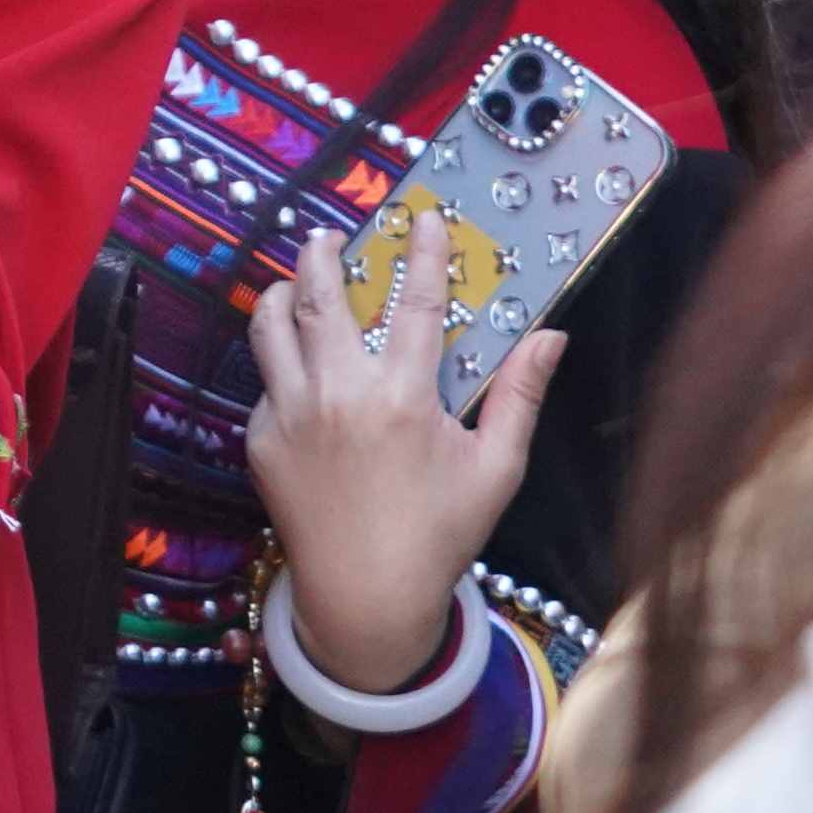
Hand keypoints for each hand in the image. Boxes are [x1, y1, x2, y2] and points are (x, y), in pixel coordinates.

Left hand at [245, 209, 563, 704]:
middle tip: (326, 234)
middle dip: (320, 254)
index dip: (423, 255)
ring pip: (271, 327)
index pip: (417, 304)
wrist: (366, 595)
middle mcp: (339, 395)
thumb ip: (519, 396)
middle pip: (320, 297)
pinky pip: (268, 384)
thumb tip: (552, 336)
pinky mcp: (260, 437)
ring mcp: (292, 414)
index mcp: (403, 398)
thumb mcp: (495, 468)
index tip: (423, 217)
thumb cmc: (440, 532)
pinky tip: (300, 370)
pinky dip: (282, 366)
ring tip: (294, 279)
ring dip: (281, 292)